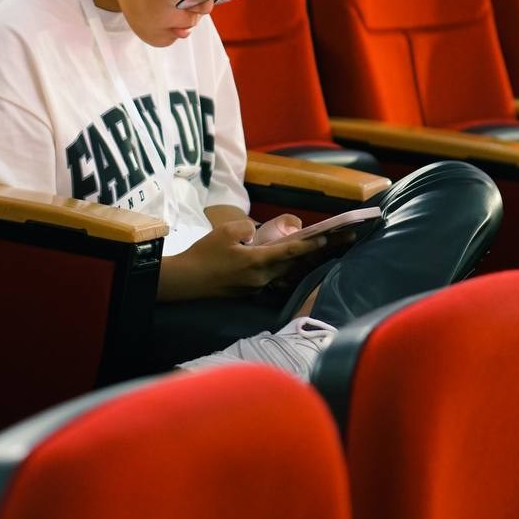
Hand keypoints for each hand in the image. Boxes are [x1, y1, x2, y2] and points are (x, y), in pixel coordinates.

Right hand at [157, 217, 327, 301]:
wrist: (186, 281)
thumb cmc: (204, 254)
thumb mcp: (225, 231)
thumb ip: (246, 227)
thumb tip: (256, 233)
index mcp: (257, 262)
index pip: (290, 252)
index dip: (310, 244)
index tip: (327, 237)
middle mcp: (261, 277)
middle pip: (292, 264)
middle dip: (313, 254)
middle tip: (333, 244)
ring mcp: (255, 286)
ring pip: (283, 272)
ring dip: (299, 262)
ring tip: (314, 252)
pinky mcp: (248, 291)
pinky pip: (271, 277)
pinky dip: (281, 268)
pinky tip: (283, 261)